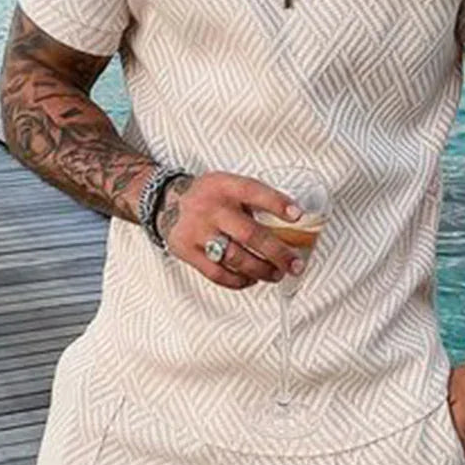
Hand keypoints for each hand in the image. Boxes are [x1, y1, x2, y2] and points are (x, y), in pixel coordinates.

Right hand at [154, 171, 305, 289]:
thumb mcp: (228, 184)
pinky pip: (217, 273)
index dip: (277, 203)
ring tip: (277, 274)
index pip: (254, 192)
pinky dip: (239, 280)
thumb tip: (291, 222)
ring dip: (262, 270)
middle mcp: (211, 209)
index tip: (298, 215)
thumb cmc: (208, 196)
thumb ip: (253, 200)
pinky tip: (252, 279)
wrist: (167, 201)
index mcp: (224, 187)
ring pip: (236, 258)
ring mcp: (198, 232)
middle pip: (250, 234)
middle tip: (295, 264)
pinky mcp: (188, 252)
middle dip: (278, 253)